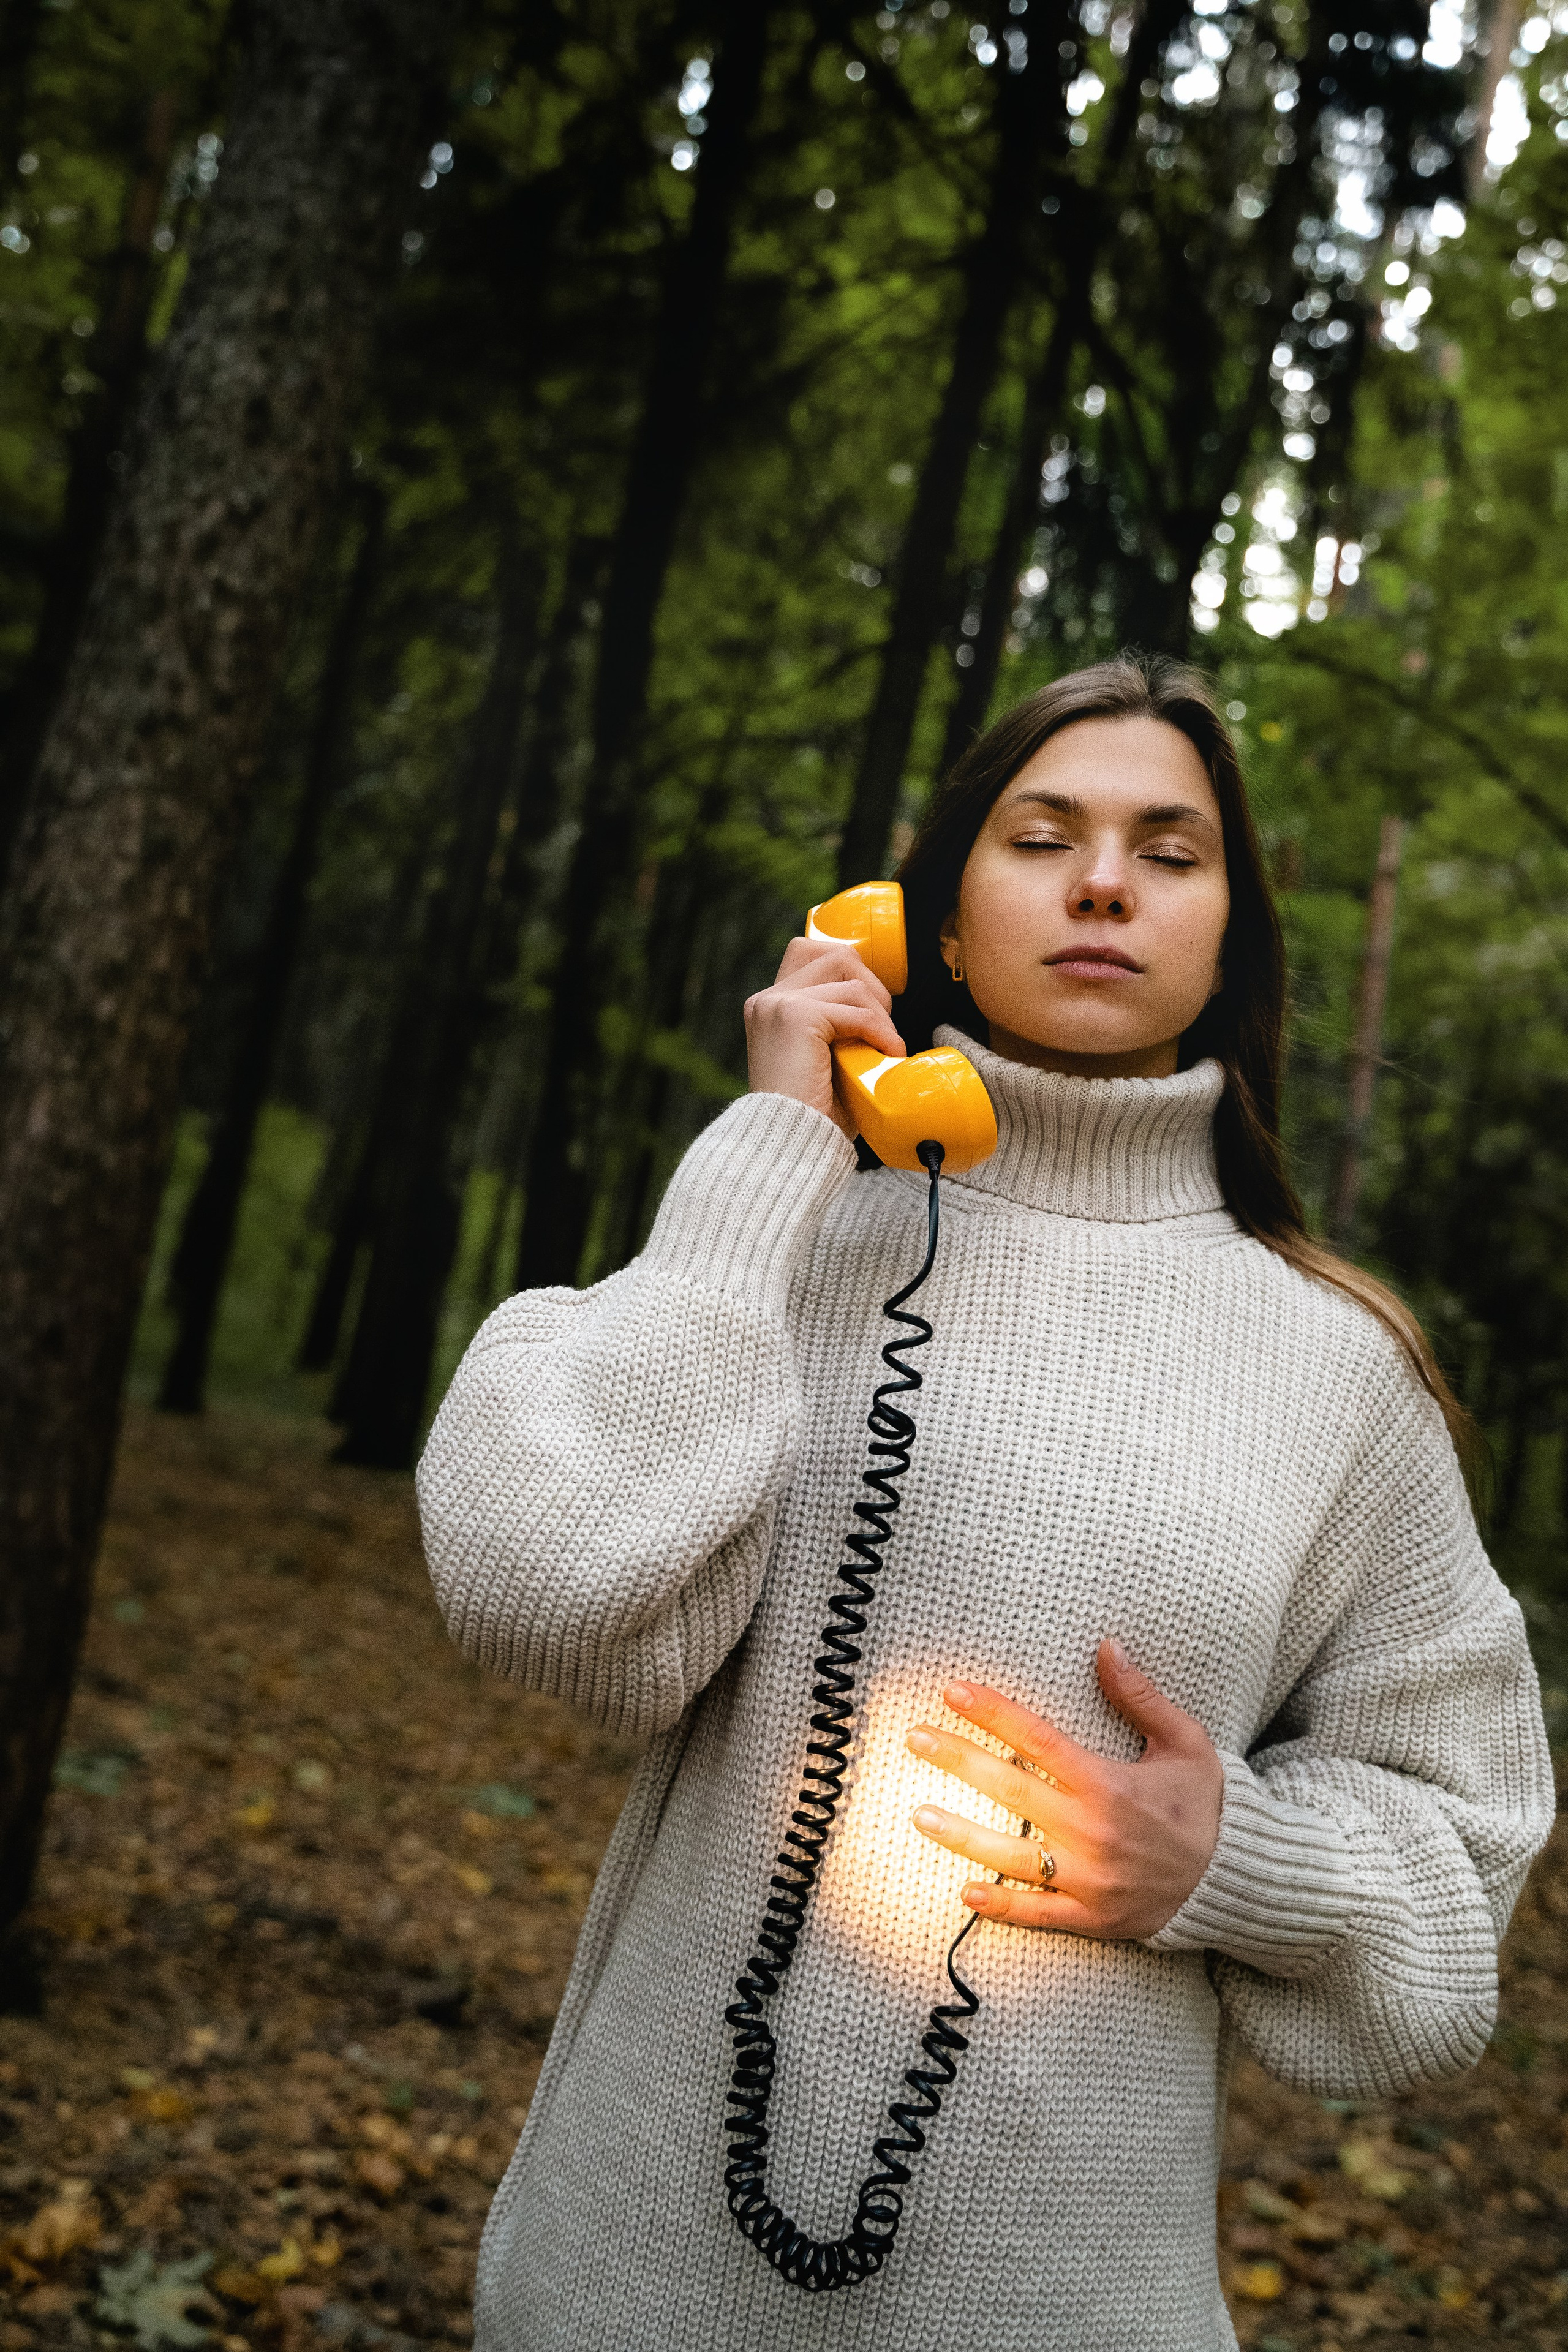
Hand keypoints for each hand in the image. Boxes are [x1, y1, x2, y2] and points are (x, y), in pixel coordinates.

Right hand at [744, 934, 905, 1136]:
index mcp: (770, 1007)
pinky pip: (857, 1009)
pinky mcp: (795, 1017)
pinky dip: (880, 1032)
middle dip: (870, 986)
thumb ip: (840, 1029)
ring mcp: (778, 1005)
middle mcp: (768, 999)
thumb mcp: (824, 1061)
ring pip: (852, 981)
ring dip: (879, 1014)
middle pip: (835, 954)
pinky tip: (886, 1056)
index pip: (812, 952)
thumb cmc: (812, 1117)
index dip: (851, 970)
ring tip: (884, 1049)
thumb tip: (882, 1011)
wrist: (788, 1147)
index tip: (873, 1010)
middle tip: (880, 1031)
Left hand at [905, 1640, 1222, 1940]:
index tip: (954, 1691)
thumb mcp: (1185, 1743)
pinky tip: (965, 1893)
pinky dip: (1002, 1906)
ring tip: (918, 1814)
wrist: (1238, 1881)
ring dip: (962, 1835)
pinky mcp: (1094, 1917)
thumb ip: (1141, 1697)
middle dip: (958, 1760)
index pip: (1038, 1741)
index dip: (993, 1714)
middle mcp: (1092, 1831)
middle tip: (915, 1738)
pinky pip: (1040, 1914)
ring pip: (1013, 1855)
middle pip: (1012, 1790)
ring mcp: (1090, 1879)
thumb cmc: (1207, 1805)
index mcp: (1110, 1784)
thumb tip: (1106, 1646)